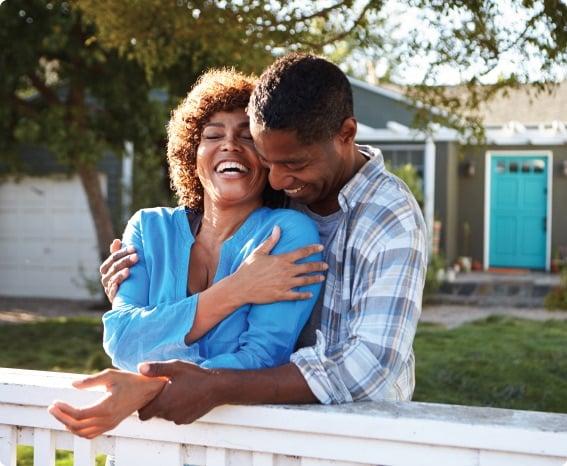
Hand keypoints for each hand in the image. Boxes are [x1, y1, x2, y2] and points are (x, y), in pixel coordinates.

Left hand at [48, 369, 165, 438]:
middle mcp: (108, 419)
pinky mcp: (111, 425)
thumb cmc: (130, 380)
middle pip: (77, 426)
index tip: (55, 402)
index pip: (79, 415)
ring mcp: (109, 424)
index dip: (64, 410)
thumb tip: (73, 384)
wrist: (148, 390)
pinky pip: (90, 434)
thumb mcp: (111, 375)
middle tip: (52, 408)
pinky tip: (73, 421)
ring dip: (68, 425)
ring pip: (82, 433)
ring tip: (60, 414)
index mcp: (107, 407)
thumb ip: (91, 381)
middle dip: (61, 418)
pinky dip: (78, 430)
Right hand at [100, 239, 138, 302]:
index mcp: (107, 268)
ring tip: (129, 270)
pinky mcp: (113, 298)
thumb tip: (116, 240)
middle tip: (136, 256)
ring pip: (112, 279)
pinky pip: (112, 292)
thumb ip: (119, 254)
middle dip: (125, 261)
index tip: (134, 248)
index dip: (123, 252)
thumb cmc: (126, 278)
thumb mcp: (123, 265)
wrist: (130, 299)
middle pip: (113, 267)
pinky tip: (119, 285)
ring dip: (120, 274)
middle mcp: (105, 278)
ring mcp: (108, 288)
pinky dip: (115, 287)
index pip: (113, 258)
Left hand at [138, 360, 221, 423]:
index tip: (149, 395)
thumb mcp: (175, 367)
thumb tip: (140, 368)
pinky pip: (177, 417)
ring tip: (176, 392)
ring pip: (166, 416)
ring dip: (167, 407)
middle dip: (156, 405)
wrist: (217, 387)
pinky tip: (185, 398)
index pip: (143, 414)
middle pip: (154, 415)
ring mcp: (179, 418)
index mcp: (163, 403)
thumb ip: (155, 369)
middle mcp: (169, 414)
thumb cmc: (195, 376)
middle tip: (163, 391)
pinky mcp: (188, 420)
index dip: (143, 406)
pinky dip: (178, 410)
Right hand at [231, 226, 326, 303]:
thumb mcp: (258, 252)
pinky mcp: (281, 295)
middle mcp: (286, 271)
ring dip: (315, 279)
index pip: (302, 252)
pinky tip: (310, 294)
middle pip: (307, 267)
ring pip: (305, 281)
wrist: (240, 287)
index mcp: (281, 259)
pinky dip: (305, 295)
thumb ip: (271, 241)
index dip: (313, 249)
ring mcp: (285, 284)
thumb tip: (278, 228)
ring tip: (322, 278)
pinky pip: (297, 295)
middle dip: (318, 266)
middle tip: (326, 265)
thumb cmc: (248, 268)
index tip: (321, 247)